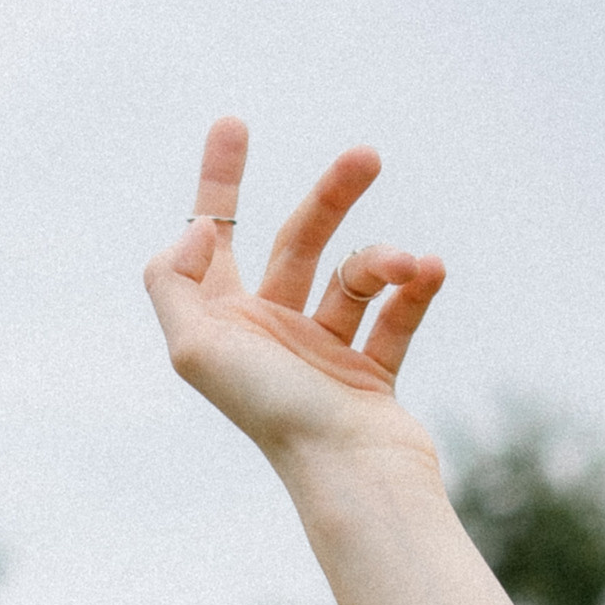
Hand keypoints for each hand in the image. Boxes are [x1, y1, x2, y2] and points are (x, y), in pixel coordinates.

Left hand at [143, 118, 445, 476]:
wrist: (355, 479)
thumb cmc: (277, 417)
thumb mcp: (197, 350)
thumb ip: (174, 284)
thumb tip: (196, 232)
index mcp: (224, 328)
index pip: (214, 239)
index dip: (219, 181)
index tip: (234, 124)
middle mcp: (269, 338)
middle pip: (296, 242)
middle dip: (331, 196)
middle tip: (366, 156)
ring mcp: (322, 358)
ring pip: (354, 278)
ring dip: (382, 260)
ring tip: (406, 263)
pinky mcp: (372, 378)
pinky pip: (397, 315)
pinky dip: (415, 290)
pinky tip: (430, 273)